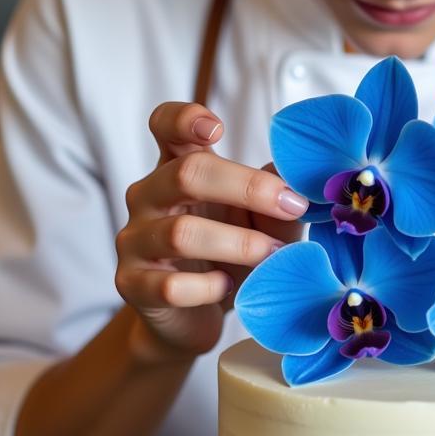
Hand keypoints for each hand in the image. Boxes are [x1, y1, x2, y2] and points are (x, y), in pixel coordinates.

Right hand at [114, 102, 308, 362]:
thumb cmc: (229, 255)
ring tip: (272, 254)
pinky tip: (228, 288)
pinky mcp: (132, 284)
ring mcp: (134, 240)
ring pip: (180, 232)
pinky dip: (208, 288)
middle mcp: (148, 195)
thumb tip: (302, 174)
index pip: (165, 125)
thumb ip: (277, 196)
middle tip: (291, 205)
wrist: (191, 317)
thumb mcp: (261, 221)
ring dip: (238, 244)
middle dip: (246, 187)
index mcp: (177, 167)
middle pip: (185, 173)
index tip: (216, 129)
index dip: (184, 118)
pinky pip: (170, 286)